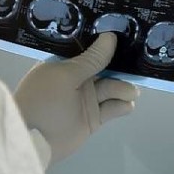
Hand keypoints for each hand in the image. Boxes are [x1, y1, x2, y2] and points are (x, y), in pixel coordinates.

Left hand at [14, 33, 138, 164]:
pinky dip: (122, 105)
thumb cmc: (44, 99)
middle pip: (104, 68)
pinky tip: (128, 104)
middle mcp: (76, 79)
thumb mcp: (66, 75)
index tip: (128, 33)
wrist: (32, 140)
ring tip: (132, 92)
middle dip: (121, 65)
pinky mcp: (93, 118)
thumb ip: (91, 59)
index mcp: (64, 63)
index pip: (89, 48)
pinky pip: (112, 108)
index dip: (107, 42)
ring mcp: (85, 99)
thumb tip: (110, 37)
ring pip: (111, 88)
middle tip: (141, 62)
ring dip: (123, 88)